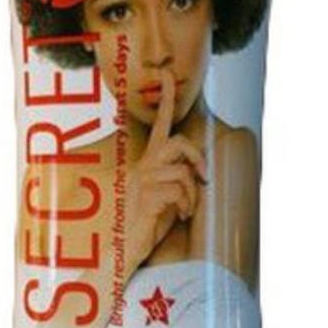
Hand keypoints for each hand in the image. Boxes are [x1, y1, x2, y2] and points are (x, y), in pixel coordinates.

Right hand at [124, 69, 207, 264]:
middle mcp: (142, 169)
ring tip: (188, 208)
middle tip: (204, 178)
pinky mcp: (145, 200)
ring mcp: (142, 184)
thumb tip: (199, 175)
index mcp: (146, 164)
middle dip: (196, 156)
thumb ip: (177, 180)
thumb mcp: (166, 198)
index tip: (168, 74)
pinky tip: (182, 216)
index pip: (157, 125)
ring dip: (192, 191)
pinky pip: (178, 191)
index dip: (164, 98)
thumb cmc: (146, 226)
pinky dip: (188, 204)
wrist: (123, 253)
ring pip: (180, 170)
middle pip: (176, 142)